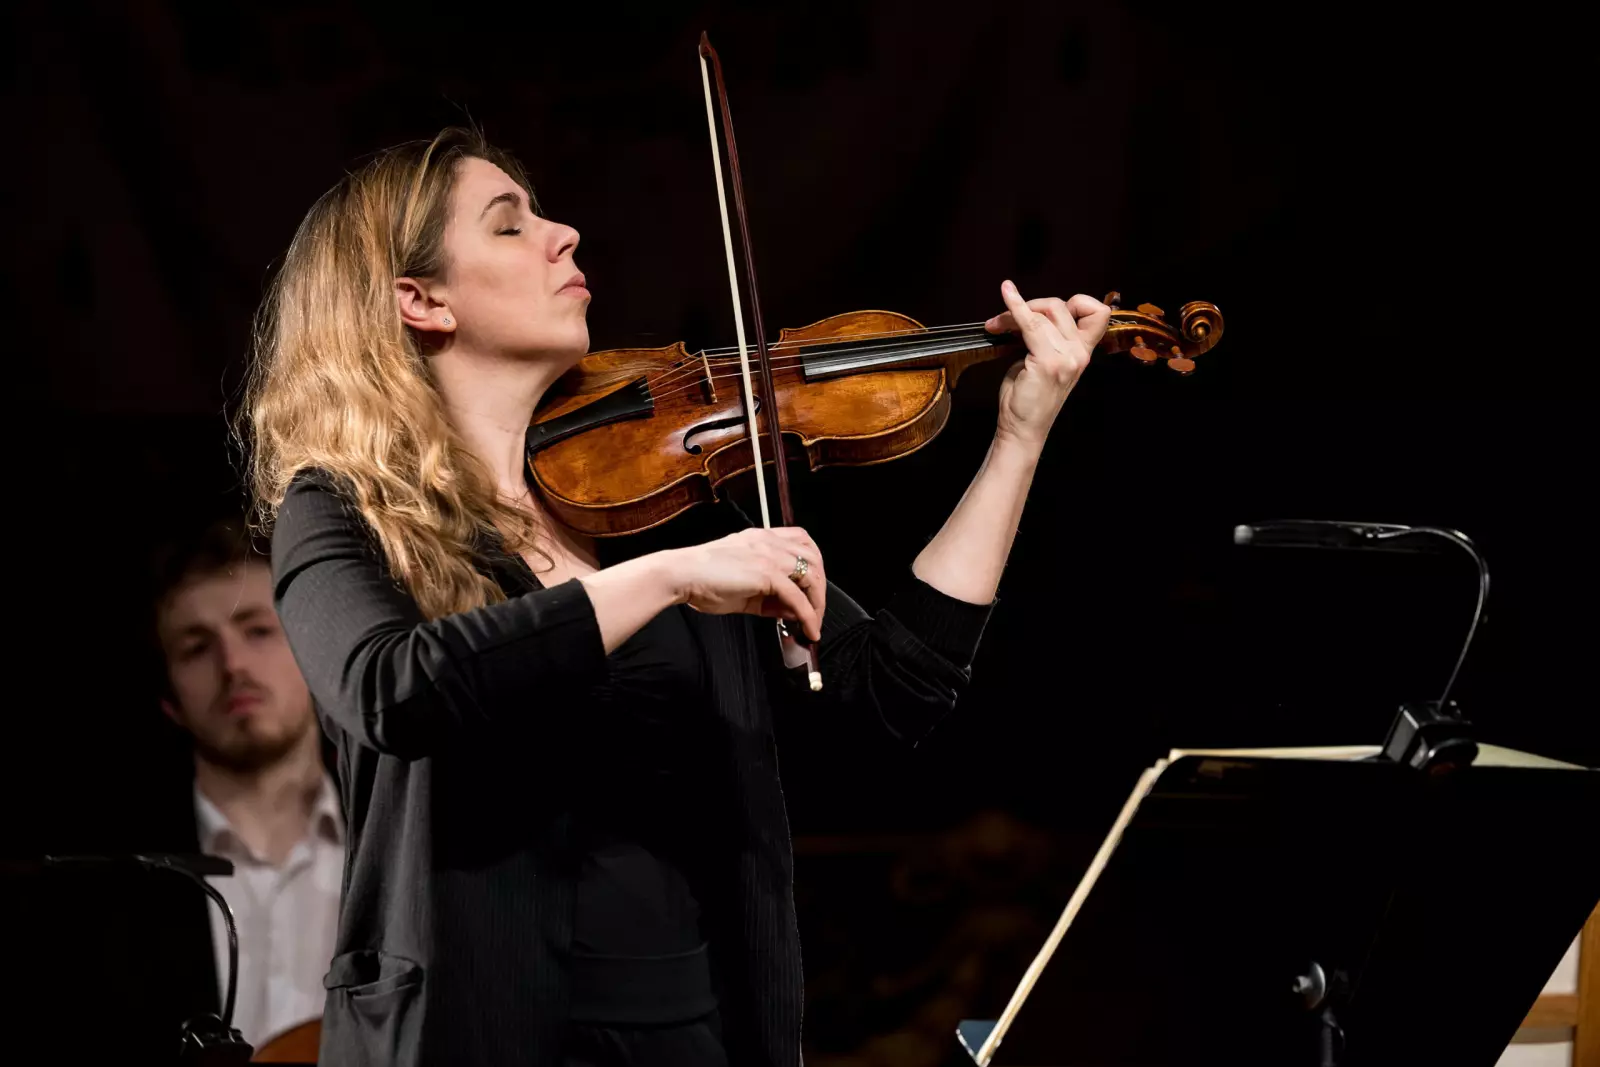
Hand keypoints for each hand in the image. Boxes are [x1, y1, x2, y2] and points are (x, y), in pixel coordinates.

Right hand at [670, 527, 826, 640]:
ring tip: (814, 624)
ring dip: (818, 603)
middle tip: (817, 611)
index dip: (813, 564)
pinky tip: (808, 629)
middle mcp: (769, 542)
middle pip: (813, 557)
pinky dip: (808, 616)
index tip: (812, 588)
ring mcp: (769, 555)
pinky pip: (797, 597)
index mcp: (761, 538)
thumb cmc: (703, 580)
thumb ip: (771, 598)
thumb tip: (795, 611)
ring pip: (811, 576)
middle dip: (820, 587)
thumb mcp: (743, 587)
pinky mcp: (766, 573)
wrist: (680, 575)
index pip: (801, 541)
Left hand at [984, 280, 1110, 453]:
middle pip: (1060, 306)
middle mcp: (1079, 353)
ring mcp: (1066, 357)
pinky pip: (1030, 323)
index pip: (1098, 313)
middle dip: (1030, 306)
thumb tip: (1029, 313)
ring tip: (996, 325)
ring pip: (1044, 313)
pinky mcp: (1047, 362)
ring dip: (1015, 312)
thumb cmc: (1029, 398)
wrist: (1022, 428)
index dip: (1078, 302)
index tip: (1047, 311)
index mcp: (1082, 352)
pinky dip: (1015, 305)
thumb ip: (1046, 338)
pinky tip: (1007, 292)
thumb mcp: (1044, 362)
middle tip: (1004, 321)